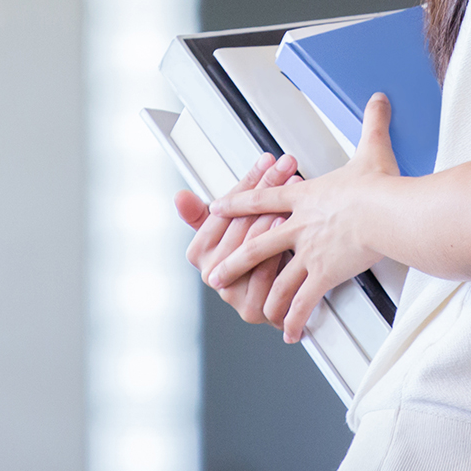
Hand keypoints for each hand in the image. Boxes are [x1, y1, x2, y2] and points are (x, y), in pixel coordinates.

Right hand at [175, 152, 298, 324]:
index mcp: (199, 253)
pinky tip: (290, 227)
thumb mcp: (226, 232)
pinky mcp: (254, 309)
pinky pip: (267, 273)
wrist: (279, 298)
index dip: (246, 183)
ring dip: (275, 212)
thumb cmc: (253, 259)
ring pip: (253, 246)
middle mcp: (212, 274)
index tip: (265, 161)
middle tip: (284, 166)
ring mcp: (232, 294)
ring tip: (292, 189)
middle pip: (240, 223)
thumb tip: (179, 196)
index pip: (222, 209)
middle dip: (266, 189)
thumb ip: (201, 214)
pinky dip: (280, 247)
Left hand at [207, 93, 400, 342]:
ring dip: (262, 296)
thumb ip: (373, 124)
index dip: (239, 203)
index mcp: (306, 197)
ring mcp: (309, 252)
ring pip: (275, 278)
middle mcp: (300, 226)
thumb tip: (379, 99)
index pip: (263, 200)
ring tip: (251, 311)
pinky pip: (304, 301)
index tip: (218, 207)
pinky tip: (289, 331)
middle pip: (257, 243)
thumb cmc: (381, 185)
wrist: (387, 212)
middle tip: (215, 272)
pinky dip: (296, 318)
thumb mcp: (373, 149)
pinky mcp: (324, 274)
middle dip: (234, 260)